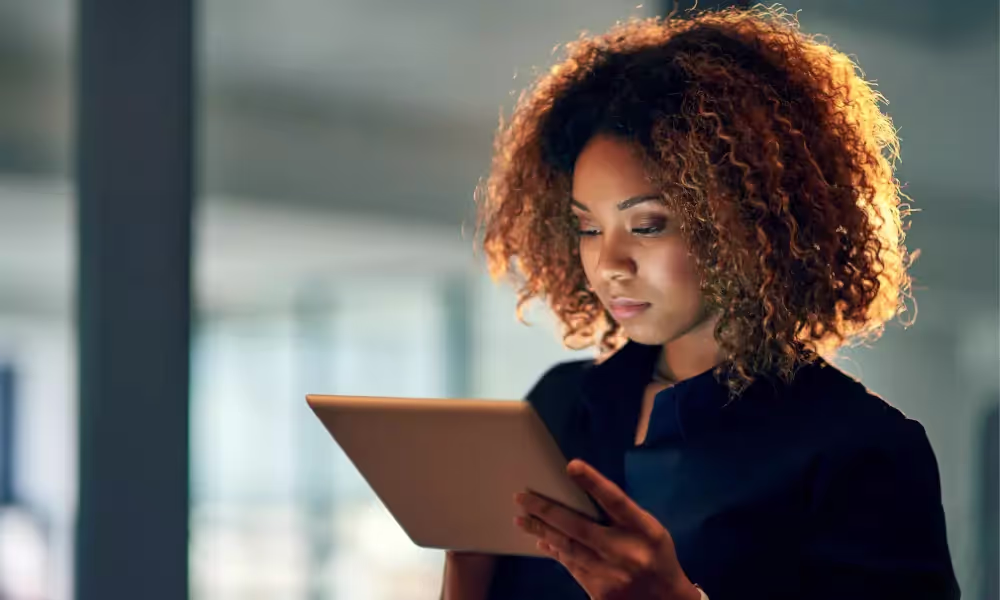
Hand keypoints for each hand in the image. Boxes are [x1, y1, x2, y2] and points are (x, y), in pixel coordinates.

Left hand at [514, 459, 699, 599]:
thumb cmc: (656, 557)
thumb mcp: (650, 530)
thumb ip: (622, 515)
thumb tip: (582, 495)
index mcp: (644, 529)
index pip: (615, 501)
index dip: (593, 482)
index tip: (571, 465)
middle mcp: (626, 551)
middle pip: (579, 527)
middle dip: (546, 511)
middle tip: (521, 498)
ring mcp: (611, 575)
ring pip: (568, 548)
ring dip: (542, 532)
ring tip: (521, 519)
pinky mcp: (600, 592)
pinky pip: (571, 567)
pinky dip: (555, 552)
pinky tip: (542, 543)